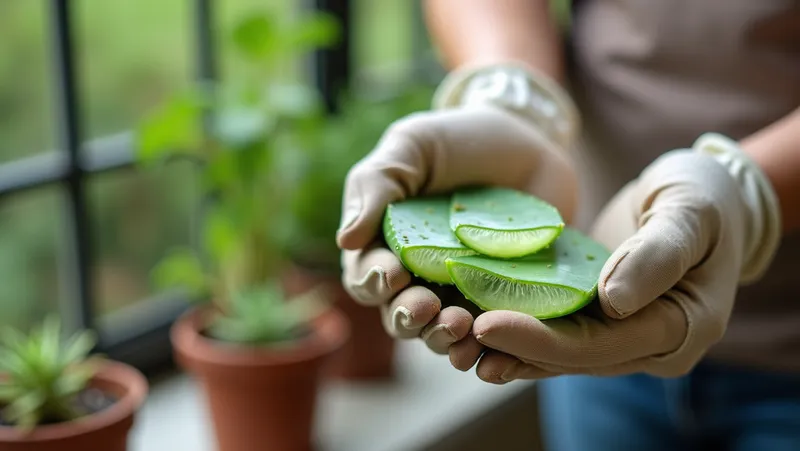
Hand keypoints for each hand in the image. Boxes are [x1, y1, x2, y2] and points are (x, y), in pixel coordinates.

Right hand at [337, 65, 579, 355]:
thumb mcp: (412, 146)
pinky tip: (485, 341)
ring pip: (437, 331)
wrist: (529, 140)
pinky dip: (481, 344)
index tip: (393, 272)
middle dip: (406, 316)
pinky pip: (486, 332)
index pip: (365, 276)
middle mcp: (418, 274)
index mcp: (384, 242)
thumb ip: (376, 185)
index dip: (373, 281)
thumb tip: (345, 240)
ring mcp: (460, 289)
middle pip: (398, 314)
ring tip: (458, 323)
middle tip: (424, 305)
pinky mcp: (501, 298)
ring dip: (440, 336)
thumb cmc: (458, 139)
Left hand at [458, 134, 780, 381]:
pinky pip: (555, 331)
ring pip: (557, 352)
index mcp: (680, 330)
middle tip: (454, 331)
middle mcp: (648, 346)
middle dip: (511, 346)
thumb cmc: (707, 198)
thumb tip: (612, 302)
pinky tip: (472, 323)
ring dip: (505, 347)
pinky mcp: (600, 319)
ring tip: (450, 337)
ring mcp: (623, 336)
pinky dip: (517, 328)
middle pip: (570, 356)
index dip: (540, 340)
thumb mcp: (692, 213)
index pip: (599, 345)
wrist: (710, 199)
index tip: (487, 323)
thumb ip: (657, 254)